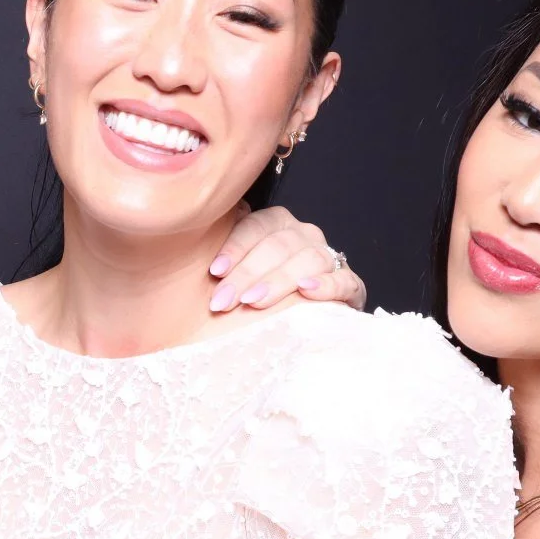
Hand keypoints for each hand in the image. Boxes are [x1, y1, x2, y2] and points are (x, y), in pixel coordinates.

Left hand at [209, 206, 364, 312]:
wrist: (290, 315)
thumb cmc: (251, 287)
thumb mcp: (233, 266)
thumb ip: (217, 247)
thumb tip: (189, 231)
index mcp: (275, 223)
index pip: (256, 227)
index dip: (235, 248)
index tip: (214, 272)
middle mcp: (304, 235)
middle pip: (278, 246)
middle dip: (247, 274)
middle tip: (224, 300)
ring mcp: (329, 257)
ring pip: (308, 259)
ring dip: (279, 280)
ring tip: (254, 301)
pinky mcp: (350, 285)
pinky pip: (344, 279)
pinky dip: (327, 284)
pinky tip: (306, 291)